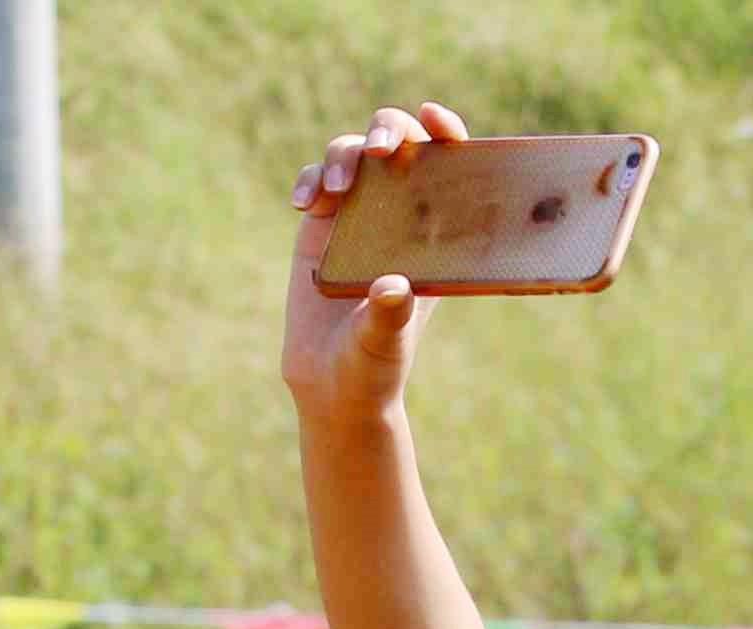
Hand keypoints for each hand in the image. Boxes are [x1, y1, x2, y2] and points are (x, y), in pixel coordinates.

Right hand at [284, 103, 468, 429]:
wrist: (331, 383)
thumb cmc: (372, 365)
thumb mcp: (384, 343)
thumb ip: (390, 316)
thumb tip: (393, 287)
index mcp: (435, 233)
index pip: (448, 166)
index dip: (445, 133)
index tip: (435, 120)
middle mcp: (399, 214)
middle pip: (397, 143)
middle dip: (389, 132)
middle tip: (381, 153)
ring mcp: (358, 214)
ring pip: (352, 154)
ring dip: (345, 157)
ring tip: (337, 193)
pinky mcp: (320, 224)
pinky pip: (314, 181)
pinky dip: (309, 181)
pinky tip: (304, 204)